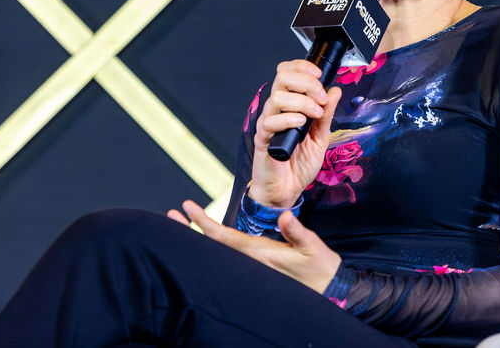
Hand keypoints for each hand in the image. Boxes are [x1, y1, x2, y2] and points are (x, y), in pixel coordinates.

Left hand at [167, 200, 341, 293]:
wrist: (329, 291)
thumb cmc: (320, 269)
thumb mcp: (313, 247)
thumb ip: (297, 232)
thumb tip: (284, 217)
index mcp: (259, 253)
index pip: (223, 237)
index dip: (203, 223)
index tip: (186, 208)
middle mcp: (249, 261)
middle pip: (212, 245)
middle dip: (190, 230)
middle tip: (170, 214)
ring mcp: (251, 266)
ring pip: (218, 252)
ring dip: (199, 236)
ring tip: (181, 221)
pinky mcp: (256, 269)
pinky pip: (228, 257)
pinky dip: (213, 244)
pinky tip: (205, 238)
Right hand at [250, 60, 342, 207]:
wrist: (287, 190)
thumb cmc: (299, 164)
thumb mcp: (321, 137)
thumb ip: (326, 114)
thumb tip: (335, 91)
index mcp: (290, 105)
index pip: (288, 73)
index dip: (302, 67)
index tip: (319, 75)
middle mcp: (277, 110)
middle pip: (282, 78)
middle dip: (306, 82)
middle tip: (321, 97)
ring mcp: (269, 122)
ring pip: (278, 97)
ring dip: (302, 102)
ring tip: (314, 115)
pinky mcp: (263, 138)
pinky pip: (270, 121)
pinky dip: (289, 119)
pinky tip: (301, 125)